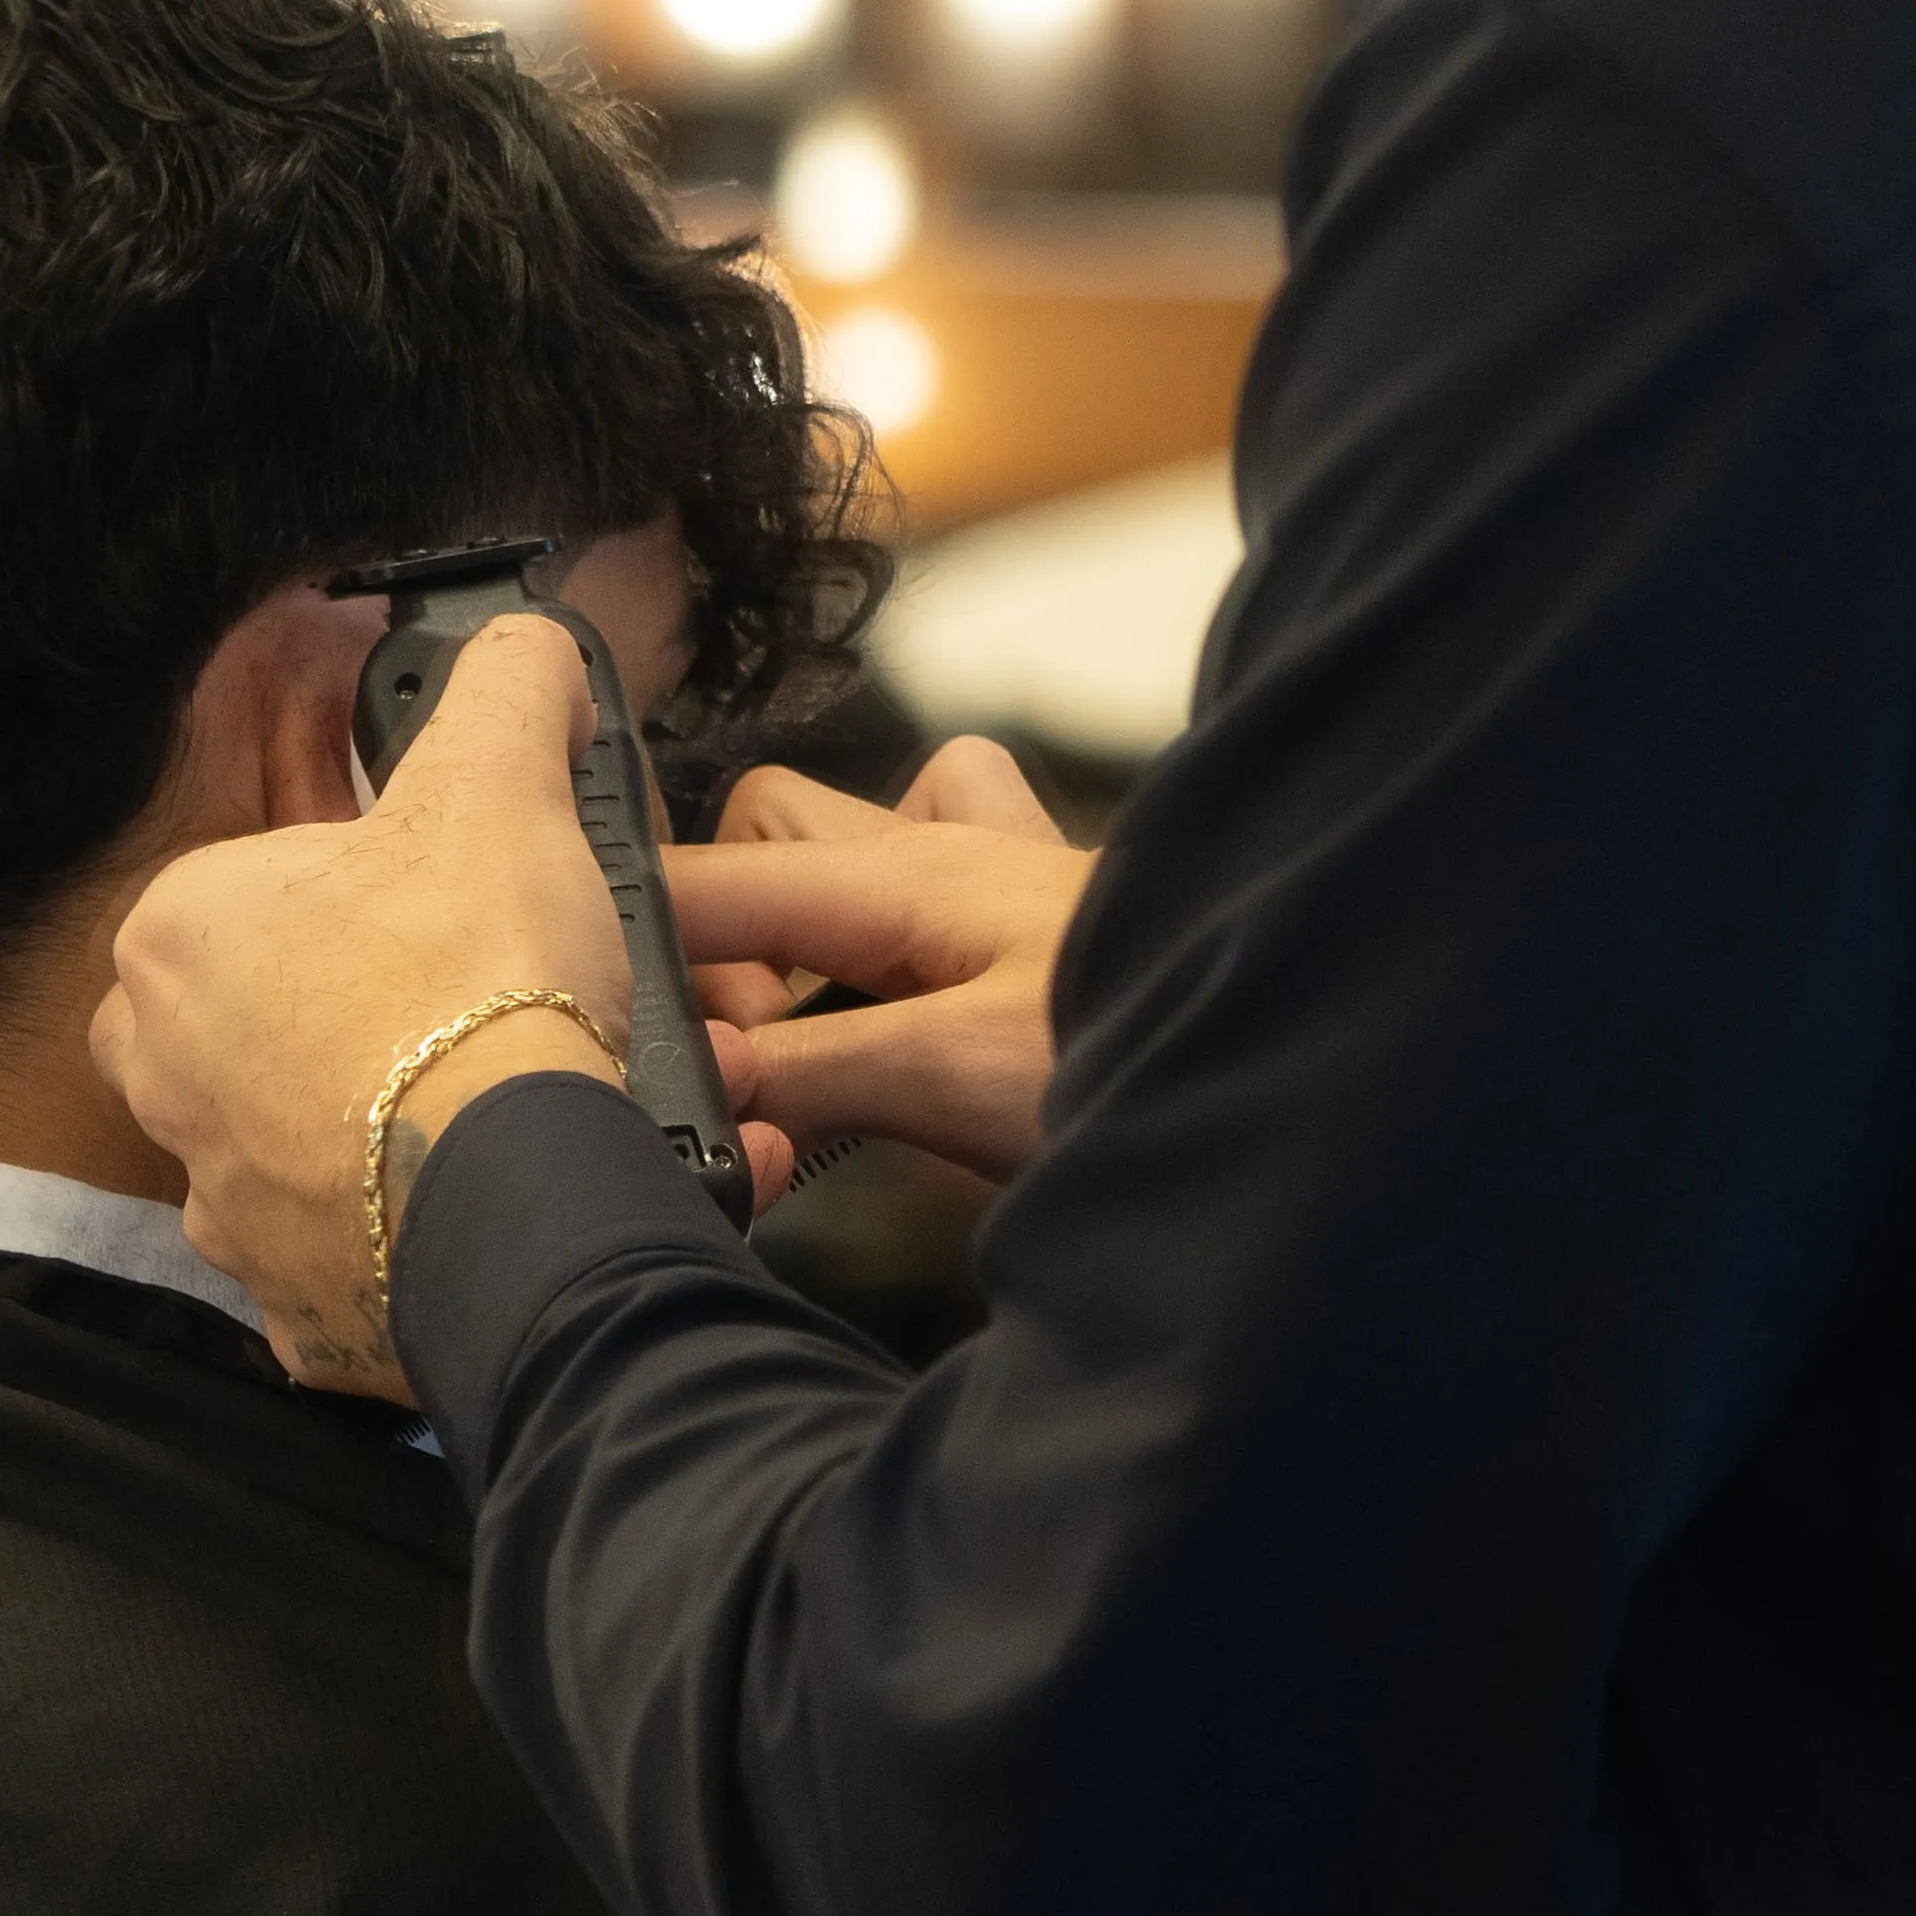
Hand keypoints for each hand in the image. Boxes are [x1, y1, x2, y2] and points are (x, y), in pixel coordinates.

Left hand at [93, 617, 628, 1392]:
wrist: (514, 1196)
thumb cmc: (477, 986)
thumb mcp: (502, 787)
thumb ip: (505, 692)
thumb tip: (524, 648)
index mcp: (176, 935)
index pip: (258, 886)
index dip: (368, 891)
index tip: (448, 911)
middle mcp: (163, 1074)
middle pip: (260, 1017)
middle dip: (356, 1015)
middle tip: (466, 1010)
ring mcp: (220, 1199)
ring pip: (298, 1139)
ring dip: (381, 1127)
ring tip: (493, 1110)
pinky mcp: (289, 1303)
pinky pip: (344, 1256)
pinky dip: (409, 1235)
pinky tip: (485, 1203)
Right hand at [668, 732, 1090, 1190]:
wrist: (1291, 1057)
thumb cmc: (1125, 1049)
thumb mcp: (947, 1077)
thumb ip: (806, 1070)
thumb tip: (696, 1071)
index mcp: (889, 877)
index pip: (703, 881)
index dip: (637, 953)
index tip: (624, 1041)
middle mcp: (928, 848)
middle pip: (757, 838)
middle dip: (718, 936)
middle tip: (750, 1060)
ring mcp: (991, 868)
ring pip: (840, 841)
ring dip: (799, 923)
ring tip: (811, 1040)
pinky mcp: (1041, 912)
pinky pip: (937, 858)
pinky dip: (894, 910)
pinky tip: (911, 982)